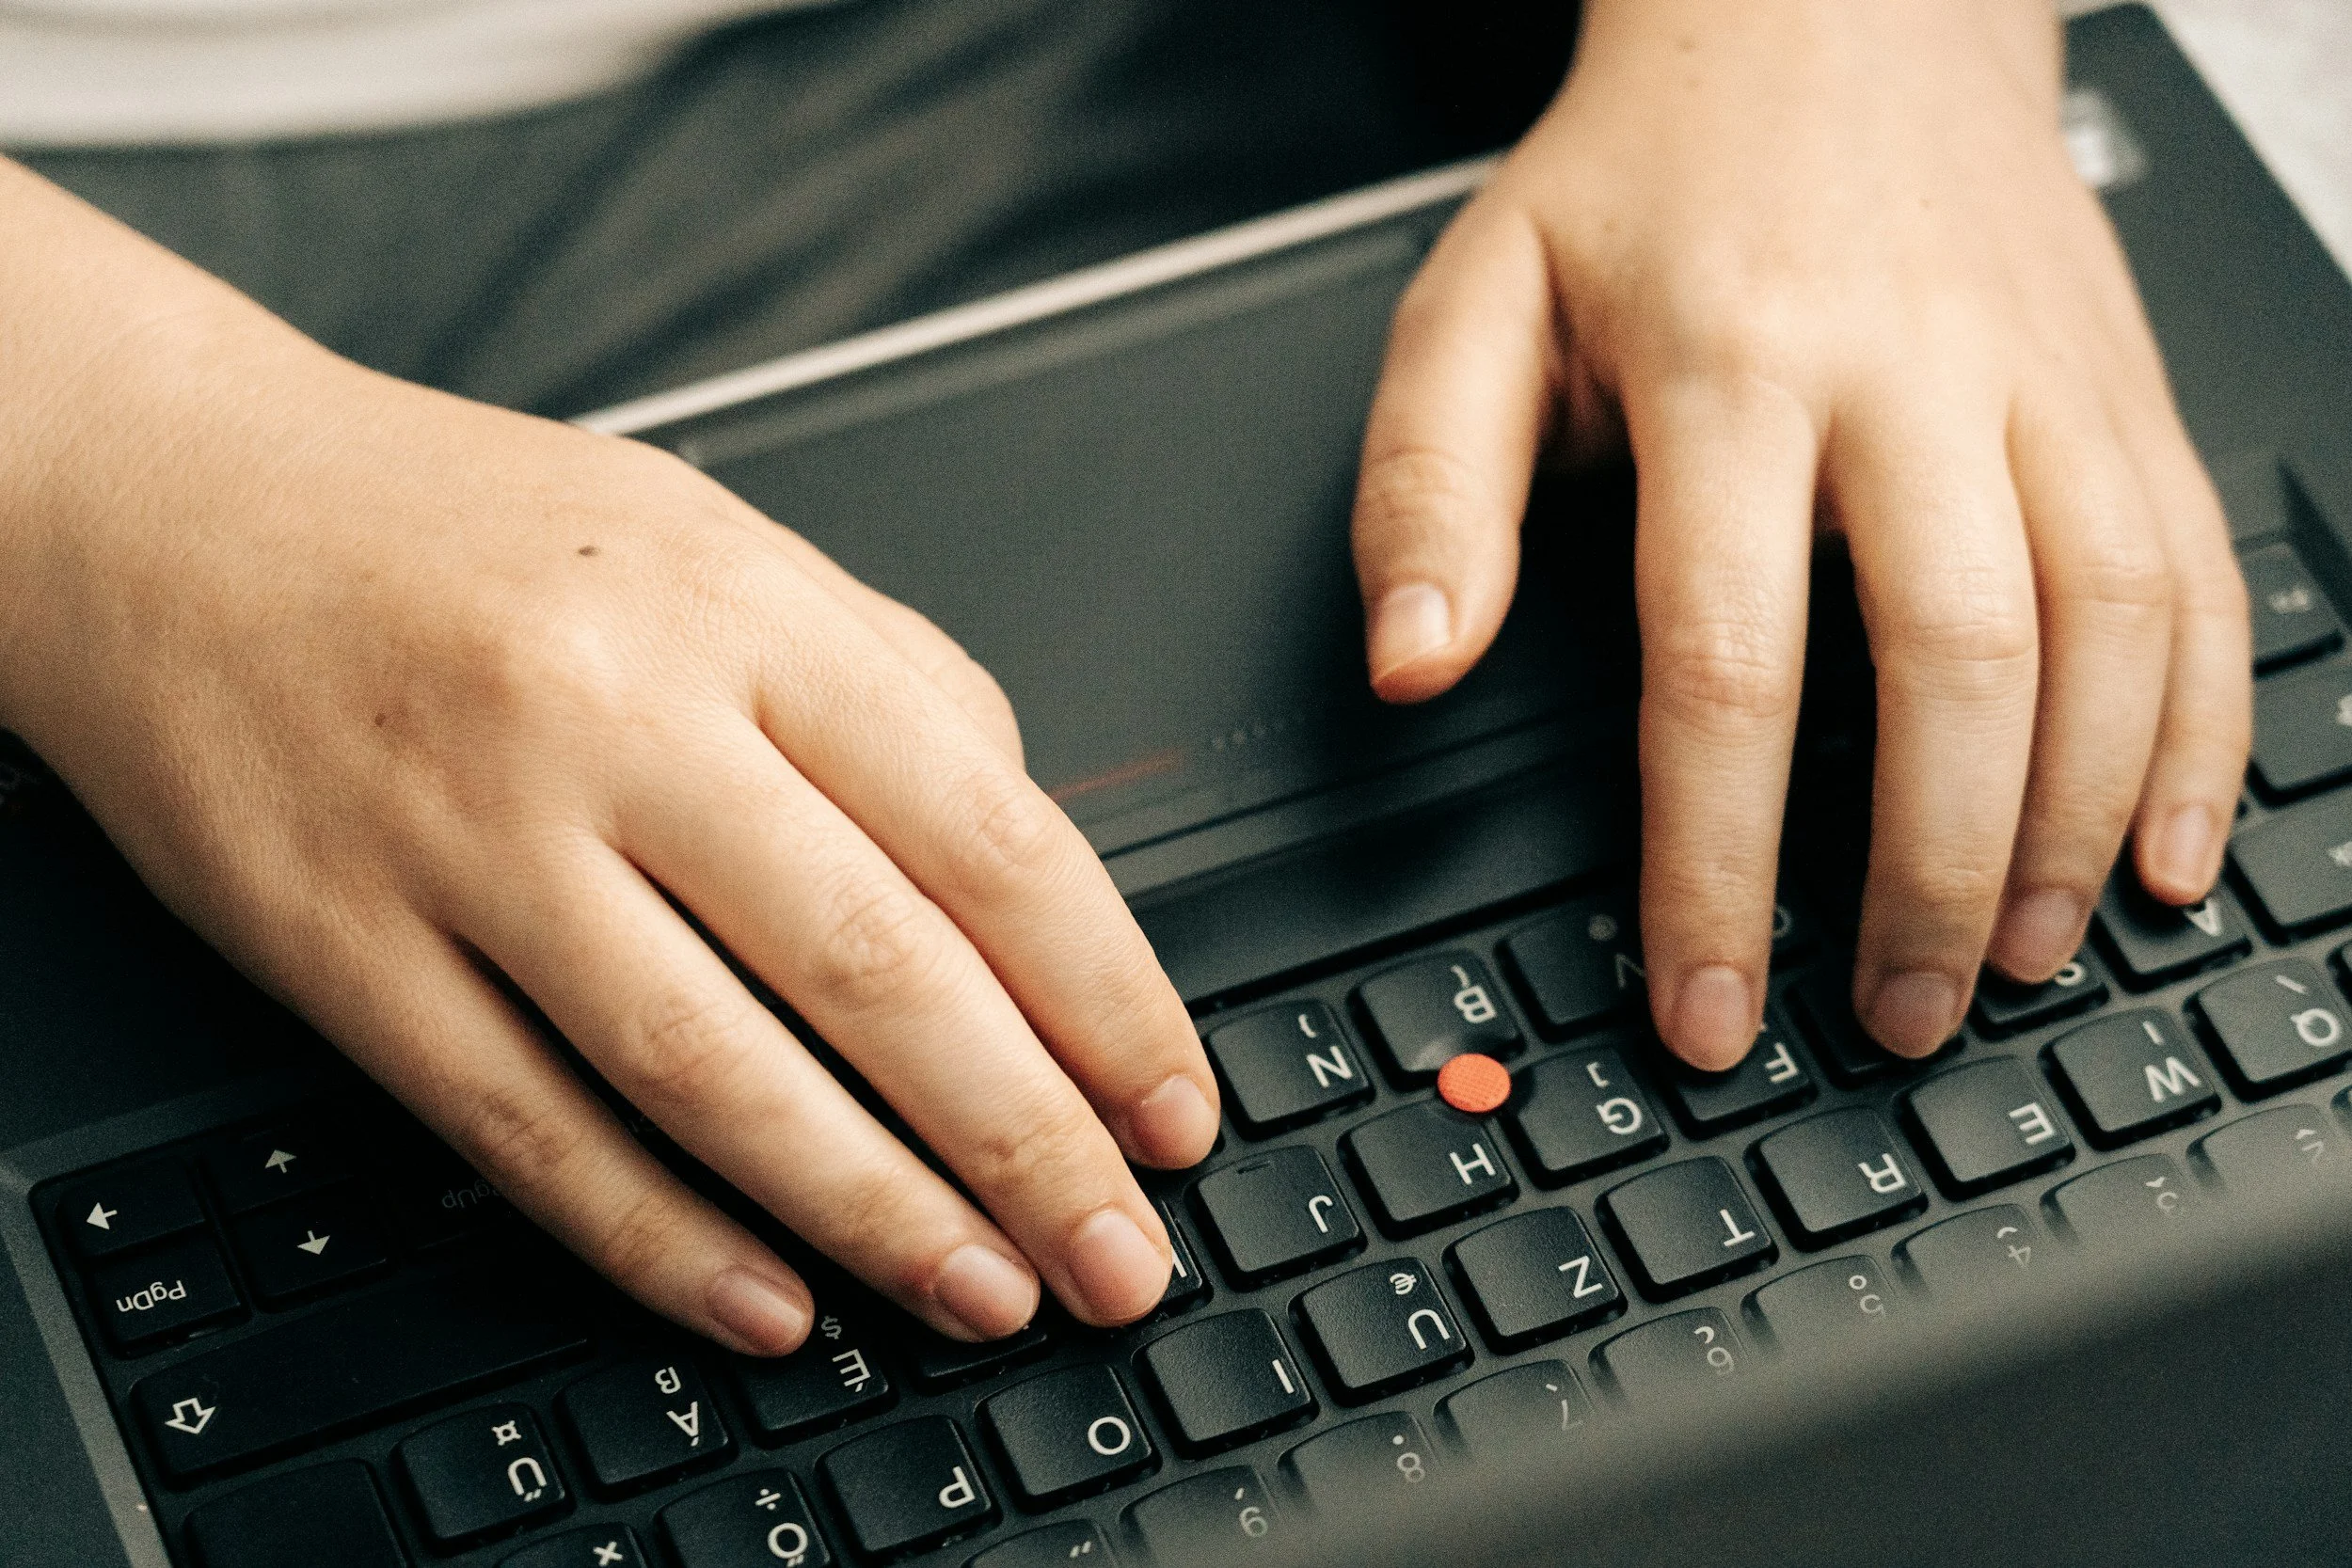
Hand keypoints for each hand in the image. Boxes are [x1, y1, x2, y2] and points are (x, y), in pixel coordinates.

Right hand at [0, 166, 1219, 1352]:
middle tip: (1115, 1250)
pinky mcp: (347, 947)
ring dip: (867, 1210)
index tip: (1172, 1107)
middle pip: (874, 968)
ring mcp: (475, 840)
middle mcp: (619, 720)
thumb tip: (1029, 856)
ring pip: (710, 1068)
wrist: (181, 506)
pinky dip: (658, 1236)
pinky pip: (527, 1126)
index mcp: (743, 612)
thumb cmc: (475, 537)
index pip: (987, 834)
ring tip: (976, 1292)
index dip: (1107, 998)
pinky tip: (765, 1300)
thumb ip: (894, 683)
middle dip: (1025, 1140)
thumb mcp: (719, 547)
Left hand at [1350, 0, 2249, 1066]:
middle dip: (1929, 879)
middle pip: (1957, 666)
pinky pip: (2207, 573)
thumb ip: (1428, 487)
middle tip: (1892, 1019)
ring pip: (2116, 630)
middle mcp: (1911, 377)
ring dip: (2075, 826)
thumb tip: (1409, 665)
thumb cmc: (1649, 174)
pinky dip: (2206, 729)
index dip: (1718, 864)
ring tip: (2015, 961)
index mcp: (1729, 366)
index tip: (1710, 1000)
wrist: (1838, 11)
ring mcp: (2046, 380)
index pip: (1725, 663)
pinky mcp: (2129, 389)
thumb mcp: (1482, 301)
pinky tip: (2168, 846)